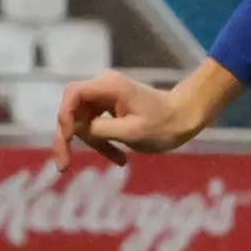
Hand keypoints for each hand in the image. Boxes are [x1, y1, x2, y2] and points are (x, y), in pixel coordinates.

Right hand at [57, 61, 231, 166]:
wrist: (187, 116)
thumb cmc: (165, 124)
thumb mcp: (132, 133)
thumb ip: (100, 130)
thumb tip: (76, 130)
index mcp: (110, 85)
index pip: (73, 94)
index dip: (65, 116)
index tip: (68, 139)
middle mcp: (103, 85)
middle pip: (72, 110)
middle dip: (68, 137)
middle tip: (64, 166)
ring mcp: (104, 95)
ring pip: (82, 121)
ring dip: (93, 144)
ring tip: (119, 160)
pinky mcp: (107, 106)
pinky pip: (94, 124)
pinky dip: (102, 142)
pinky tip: (120, 159)